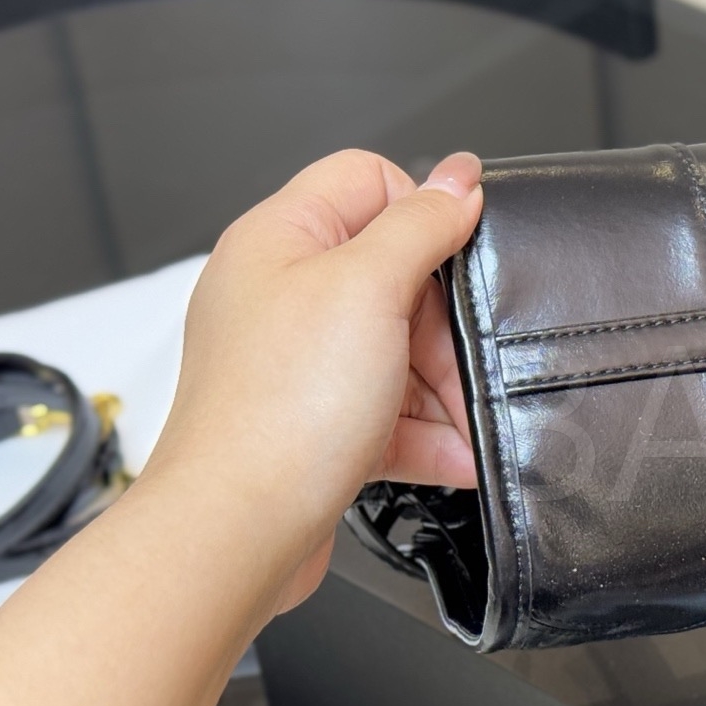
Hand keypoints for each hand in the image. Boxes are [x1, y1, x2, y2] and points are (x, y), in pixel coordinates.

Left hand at [144, 149, 483, 612]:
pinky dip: (427, 433)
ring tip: (465, 422)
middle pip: (396, 274)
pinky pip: (388, 410)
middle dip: (443, 324)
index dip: (422, 212)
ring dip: (444, 387)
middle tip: (458, 357)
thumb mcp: (368, 287)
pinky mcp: (313, 420)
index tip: (458, 255)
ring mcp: (297, 360)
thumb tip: (460, 177)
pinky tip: (454, 456)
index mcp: (279, 239)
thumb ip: (422, 224)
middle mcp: (281, 293)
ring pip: (399, 349)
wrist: (240, 527)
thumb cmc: (280, 412)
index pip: (367, 180)